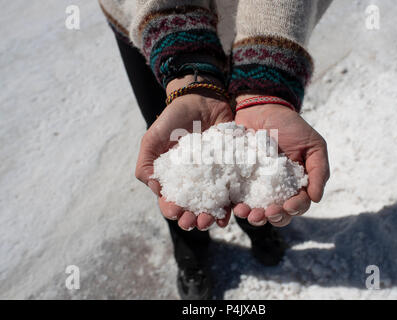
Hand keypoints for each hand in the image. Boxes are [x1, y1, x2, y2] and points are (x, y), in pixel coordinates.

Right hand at [135, 75, 233, 230]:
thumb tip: (154, 187)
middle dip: (192, 219)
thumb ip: (146, 162)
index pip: (170, 201)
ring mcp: (212, 177)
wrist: (204, 100)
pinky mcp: (231, 170)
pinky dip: (232, 203)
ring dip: (212, 216)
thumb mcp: (153, 137)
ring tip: (213, 221)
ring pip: (212, 204)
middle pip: (192, 208)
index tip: (175, 212)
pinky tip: (232, 210)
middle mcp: (192, 182)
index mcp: (172, 178)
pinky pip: (232, 191)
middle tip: (196, 222)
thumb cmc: (174, 118)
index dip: (171, 210)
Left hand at [233, 95, 329, 226]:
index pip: (298, 204)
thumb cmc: (290, 126)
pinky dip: (237, 206)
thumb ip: (319, 170)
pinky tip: (237, 206)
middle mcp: (276, 189)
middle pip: (277, 213)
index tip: (288, 206)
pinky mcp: (238, 180)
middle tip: (267, 213)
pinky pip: (237, 198)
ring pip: (257, 210)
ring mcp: (256, 186)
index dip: (294, 208)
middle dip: (273, 217)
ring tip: (248, 213)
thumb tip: (316, 199)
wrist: (259, 108)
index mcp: (296, 184)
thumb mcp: (313, 144)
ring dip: (254, 217)